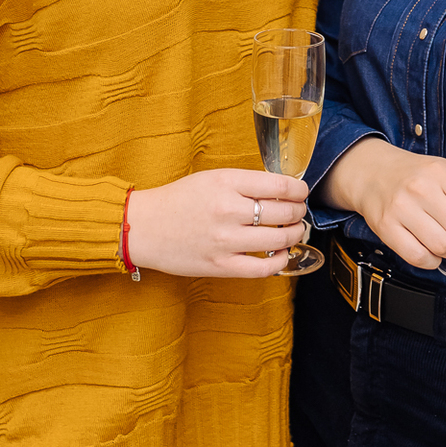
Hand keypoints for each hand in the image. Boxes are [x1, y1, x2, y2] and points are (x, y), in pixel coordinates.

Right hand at [124, 169, 308, 278]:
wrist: (144, 227)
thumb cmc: (178, 200)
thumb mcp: (212, 178)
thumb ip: (245, 183)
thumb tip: (281, 190)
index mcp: (226, 183)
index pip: (280, 185)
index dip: (299, 189)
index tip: (301, 192)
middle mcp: (228, 210)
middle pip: (284, 212)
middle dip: (298, 211)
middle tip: (298, 211)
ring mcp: (225, 240)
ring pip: (279, 239)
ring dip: (294, 234)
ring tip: (293, 230)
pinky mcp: (221, 266)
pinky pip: (264, 268)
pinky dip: (281, 261)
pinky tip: (282, 254)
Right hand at [318, 136, 445, 268]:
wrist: (373, 173)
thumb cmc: (416, 176)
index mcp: (441, 172)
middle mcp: (421, 189)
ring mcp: (401, 208)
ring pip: (443, 247)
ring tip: (445, 241)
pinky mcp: (386, 227)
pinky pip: (419, 258)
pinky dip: (431, 261)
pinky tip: (430, 250)